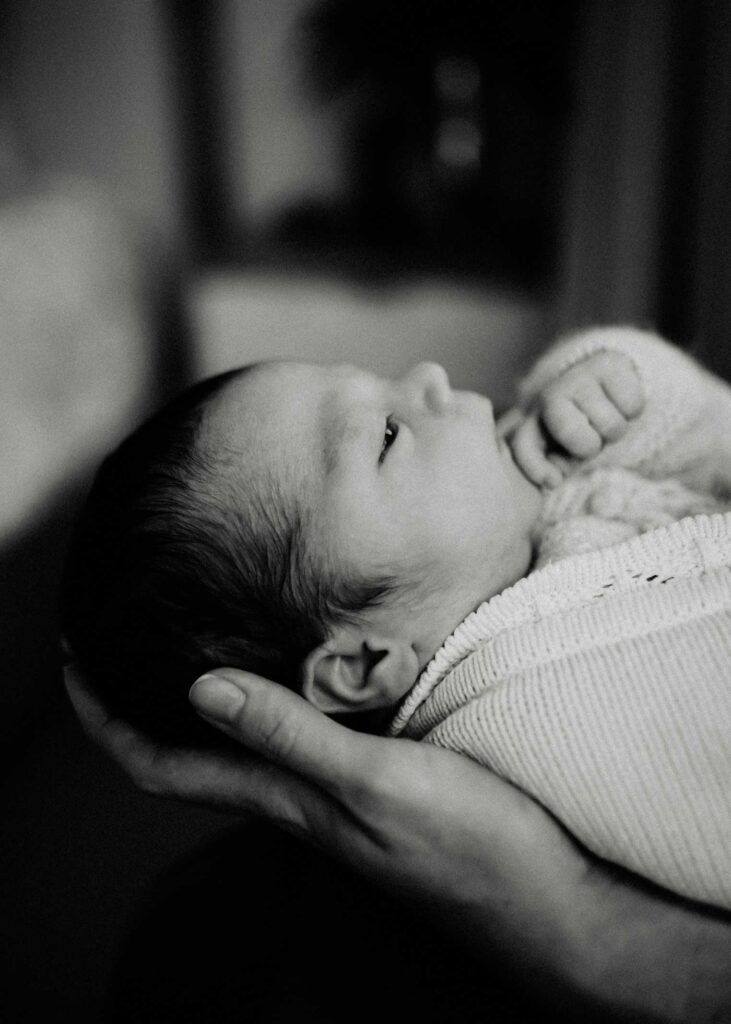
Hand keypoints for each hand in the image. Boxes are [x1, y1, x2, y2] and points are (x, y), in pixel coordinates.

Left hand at [65, 664, 730, 1021]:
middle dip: (136, 700)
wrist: (546, 904)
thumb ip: (292, 738)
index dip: (106, 719)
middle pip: (187, 752)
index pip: (161, 764)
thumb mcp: (376, 786)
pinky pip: (292, 737)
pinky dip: (264, 697)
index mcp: (284, 799)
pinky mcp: (373, 782)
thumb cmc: (469, 849)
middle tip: (116, 635)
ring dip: (194, 696)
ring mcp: (333, 794)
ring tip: (183, 637)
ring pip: (238, 741)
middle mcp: (295, 798)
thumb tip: (197, 689)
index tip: (74, 656)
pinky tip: (286, 666)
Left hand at [508, 351, 644, 487]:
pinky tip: (620, 401)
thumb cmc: (580, 424)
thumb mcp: (564, 448)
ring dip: (615, 430)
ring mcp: (579, 376)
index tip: (553, 482)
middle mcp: (552, 394)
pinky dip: (632, 411)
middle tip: (593, 437)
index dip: (536, 467)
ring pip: (612, 426)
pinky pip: (633, 405)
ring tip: (606, 417)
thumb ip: (556, 465)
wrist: (603, 379)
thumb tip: (555, 479)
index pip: (524, 445)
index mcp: (534, 420)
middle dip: (592, 447)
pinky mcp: (610, 363)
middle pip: (580, 440)